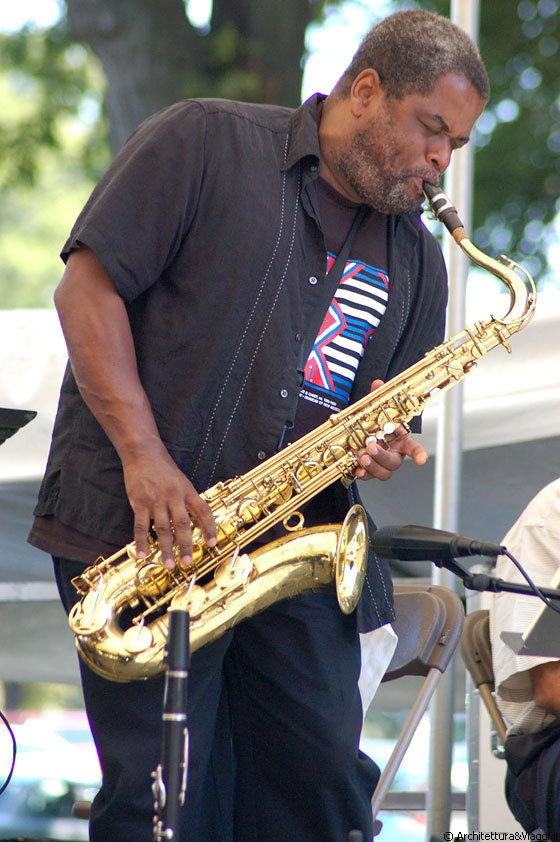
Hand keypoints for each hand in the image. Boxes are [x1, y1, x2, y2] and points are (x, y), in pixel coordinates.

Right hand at [121, 441, 216, 568]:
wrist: (143, 453)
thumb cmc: (163, 468)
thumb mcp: (182, 481)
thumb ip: (187, 500)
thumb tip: (196, 520)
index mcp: (187, 491)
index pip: (203, 511)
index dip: (209, 528)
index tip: (212, 543)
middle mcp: (174, 497)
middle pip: (182, 524)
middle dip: (185, 545)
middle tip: (187, 562)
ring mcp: (156, 501)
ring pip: (162, 529)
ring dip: (166, 548)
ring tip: (168, 565)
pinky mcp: (139, 503)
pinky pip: (140, 526)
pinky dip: (141, 542)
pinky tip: (142, 555)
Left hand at [354, 379, 427, 481]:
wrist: (361, 434)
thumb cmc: (375, 424)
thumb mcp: (376, 411)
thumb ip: (379, 399)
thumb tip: (378, 384)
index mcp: (401, 440)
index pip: (414, 448)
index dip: (419, 454)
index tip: (422, 460)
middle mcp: (394, 454)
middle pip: (395, 462)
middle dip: (382, 456)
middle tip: (371, 447)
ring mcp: (382, 465)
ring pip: (384, 473)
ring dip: (373, 466)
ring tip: (361, 457)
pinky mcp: (369, 471)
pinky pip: (369, 477)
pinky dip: (363, 474)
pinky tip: (356, 469)